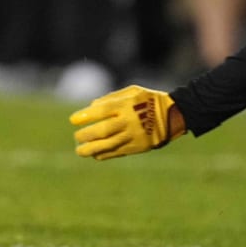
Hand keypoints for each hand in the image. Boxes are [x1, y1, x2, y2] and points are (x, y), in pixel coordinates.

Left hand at [70, 85, 184, 160]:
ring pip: (108, 145)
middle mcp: (129, 121)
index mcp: (127, 105)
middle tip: (76, 137)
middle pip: (103, 130)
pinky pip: (117, 152)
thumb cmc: (148, 100)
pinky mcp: (137, 147)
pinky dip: (104, 154)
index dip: (85, 116)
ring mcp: (133, 136)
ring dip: (91, 149)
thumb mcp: (132, 91)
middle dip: (86, 135)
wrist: (173, 116)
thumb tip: (92, 106)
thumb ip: (111, 98)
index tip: (72, 120)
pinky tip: (94, 155)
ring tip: (79, 151)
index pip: (101, 111)